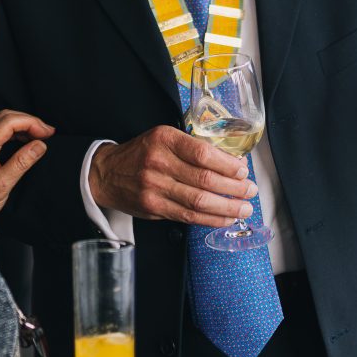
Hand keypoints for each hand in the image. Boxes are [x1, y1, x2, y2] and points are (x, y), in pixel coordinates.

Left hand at [0, 109, 54, 222]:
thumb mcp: (3, 185)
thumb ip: (21, 162)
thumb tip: (40, 145)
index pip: (8, 122)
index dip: (31, 123)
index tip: (47, 132)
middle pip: (5, 116)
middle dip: (29, 121)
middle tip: (47, 132)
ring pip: (2, 120)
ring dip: (22, 124)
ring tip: (40, 135)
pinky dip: (14, 130)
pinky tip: (25, 138)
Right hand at [89, 125, 257, 227]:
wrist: (107, 172)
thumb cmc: (143, 153)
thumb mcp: (164, 138)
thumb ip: (192, 148)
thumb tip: (232, 164)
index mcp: (164, 139)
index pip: (202, 153)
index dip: (227, 165)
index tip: (242, 171)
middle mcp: (158, 162)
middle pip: (204, 180)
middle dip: (234, 188)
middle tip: (250, 191)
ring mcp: (154, 187)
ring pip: (198, 201)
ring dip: (227, 207)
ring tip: (244, 208)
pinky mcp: (153, 207)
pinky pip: (188, 216)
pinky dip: (211, 219)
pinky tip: (225, 218)